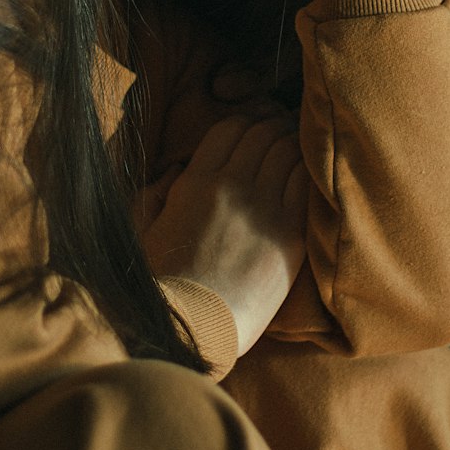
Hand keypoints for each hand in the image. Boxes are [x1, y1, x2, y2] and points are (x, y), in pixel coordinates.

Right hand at [141, 115, 308, 355]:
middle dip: (271, 127)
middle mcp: (232, 186)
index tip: (252, 127)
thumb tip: (176, 169)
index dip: (244, 122)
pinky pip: (304, 184)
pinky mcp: (290, 235)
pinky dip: (304, 171)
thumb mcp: (145, 228)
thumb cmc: (163, 282)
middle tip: (278, 132)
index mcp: (195, 181)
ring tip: (293, 147)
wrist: (194, 327)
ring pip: (286, 153)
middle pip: (262, 134)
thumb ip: (157, 191)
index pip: (230, 127)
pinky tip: (304, 173)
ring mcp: (264, 209)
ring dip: (290, 145)